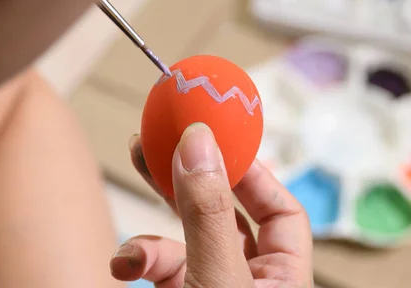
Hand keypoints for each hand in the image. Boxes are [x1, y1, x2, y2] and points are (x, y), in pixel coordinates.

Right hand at [110, 123, 313, 286]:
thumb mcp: (219, 277)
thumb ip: (209, 214)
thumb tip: (198, 142)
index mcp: (286, 276)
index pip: (281, 211)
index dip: (253, 172)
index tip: (216, 141)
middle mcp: (252, 280)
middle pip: (225, 213)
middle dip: (192, 175)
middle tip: (165, 137)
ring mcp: (214, 287)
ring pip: (187, 239)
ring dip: (157, 214)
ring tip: (137, 166)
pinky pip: (162, 269)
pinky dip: (139, 260)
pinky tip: (123, 264)